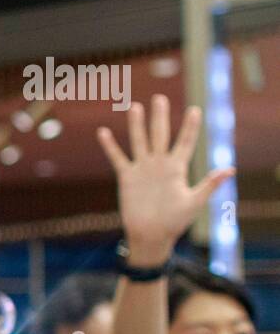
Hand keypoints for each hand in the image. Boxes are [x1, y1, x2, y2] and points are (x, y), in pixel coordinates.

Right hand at [97, 94, 233, 265]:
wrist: (151, 235)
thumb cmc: (175, 222)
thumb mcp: (195, 202)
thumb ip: (210, 184)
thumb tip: (230, 169)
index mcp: (177, 169)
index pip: (185, 142)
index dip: (190, 127)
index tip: (195, 109)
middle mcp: (160, 165)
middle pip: (160, 135)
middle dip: (161, 117)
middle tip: (160, 98)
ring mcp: (143, 169)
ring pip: (140, 141)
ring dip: (137, 124)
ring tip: (135, 107)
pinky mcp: (127, 177)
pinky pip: (118, 158)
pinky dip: (110, 146)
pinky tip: (103, 132)